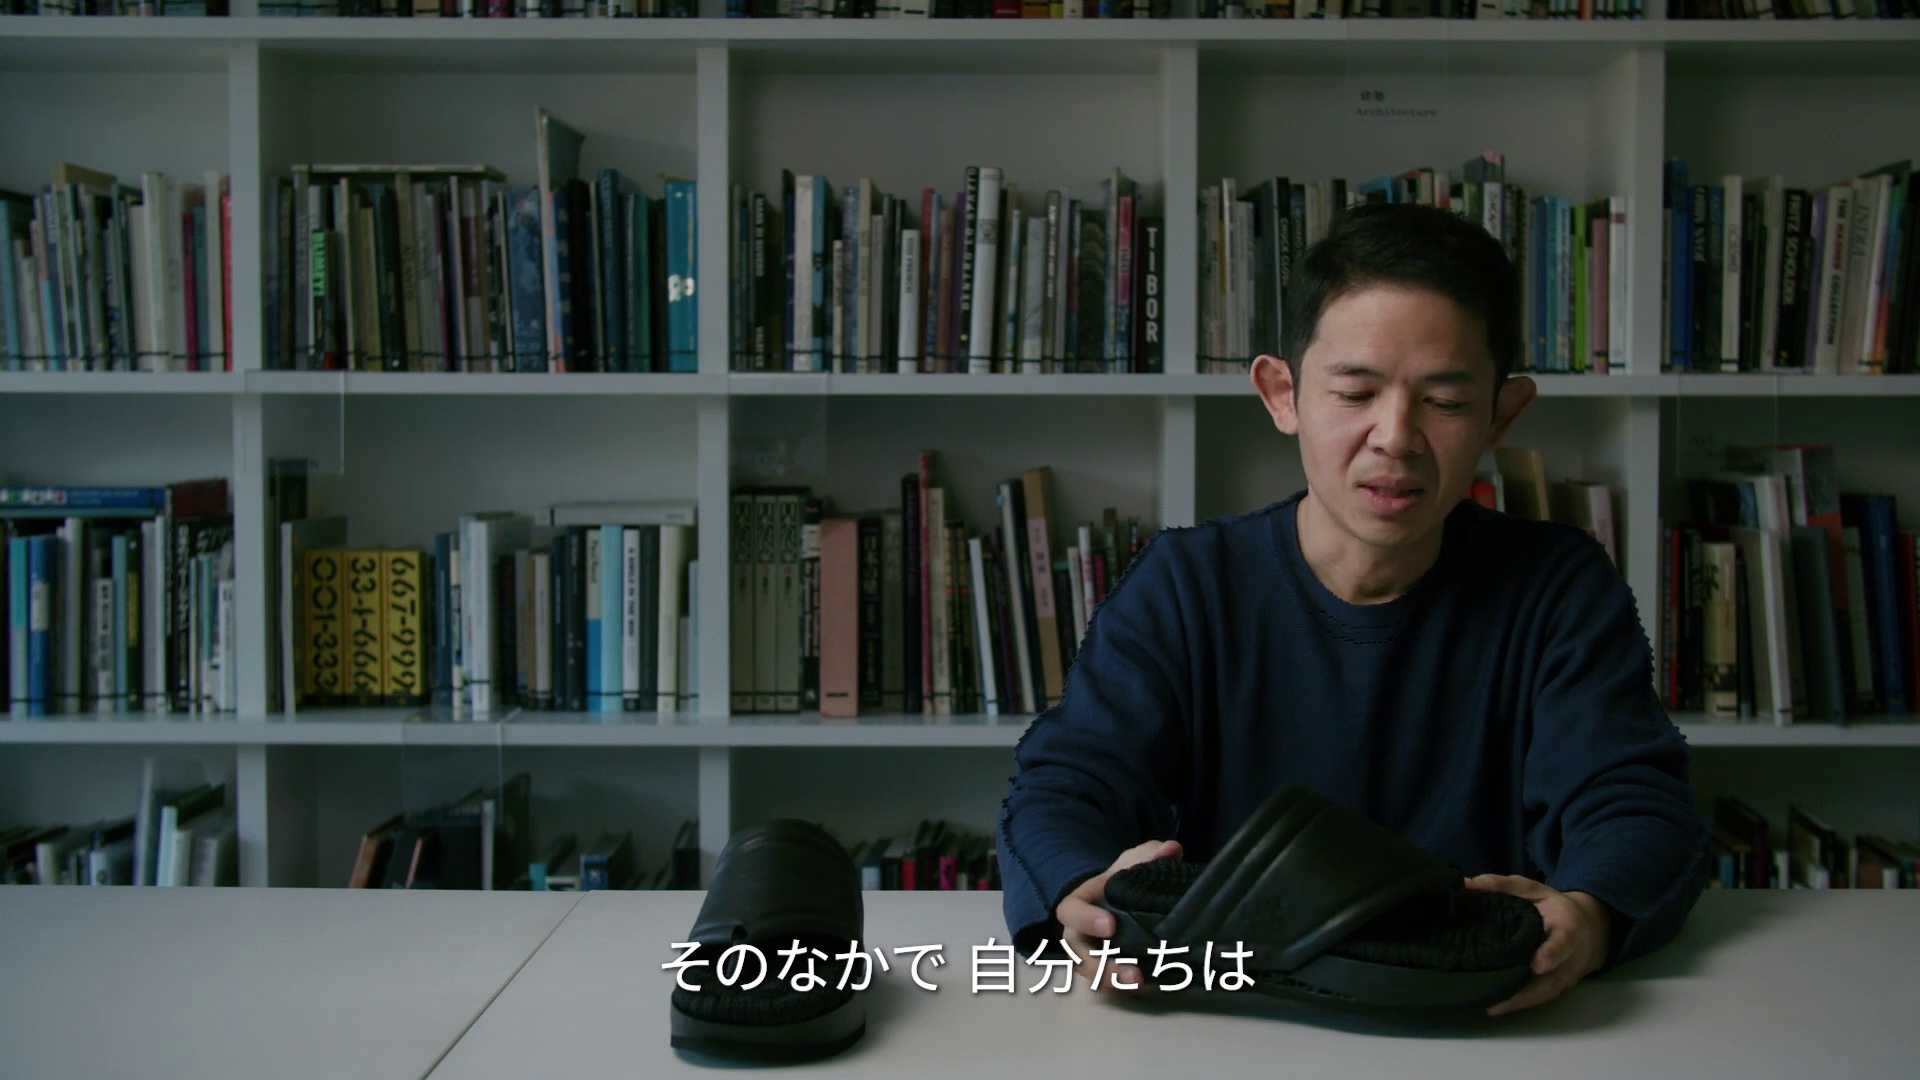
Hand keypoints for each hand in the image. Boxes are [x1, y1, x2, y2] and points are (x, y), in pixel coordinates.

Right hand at [1054, 839, 1182, 996]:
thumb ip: (1150, 855)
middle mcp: (1080, 934)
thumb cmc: (1122, 879)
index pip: (1071, 912)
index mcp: (1079, 904)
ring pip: (1095, 976)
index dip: (1087, 920)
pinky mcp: (1108, 971)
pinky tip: (1152, 987)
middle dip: (1103, 967)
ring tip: (1143, 986)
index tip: (1111, 926)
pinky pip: (1112, 985)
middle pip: (1080, 956)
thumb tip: (1172, 849)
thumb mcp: (1134, 861)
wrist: (1121, 899)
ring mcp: (1092, 956)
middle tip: (1133, 973)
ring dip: (1117, 984)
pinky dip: (1128, 989)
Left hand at [1464, 873, 1611, 1016]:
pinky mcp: (1558, 987)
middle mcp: (1571, 956)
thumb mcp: (1532, 889)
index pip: (1563, 941)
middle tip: (1499, 998)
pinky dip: (1519, 1004)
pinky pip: (1540, 998)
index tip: (1537, 965)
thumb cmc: (1550, 905)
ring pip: (1545, 993)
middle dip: (1529, 990)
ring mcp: (1565, 975)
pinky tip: (1495, 1006)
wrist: (1584, 927)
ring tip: (1490, 1005)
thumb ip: (1502, 885)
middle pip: (1553, 977)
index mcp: (1567, 925)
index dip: (1552, 953)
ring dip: (1519, 1001)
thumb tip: (1466, 884)